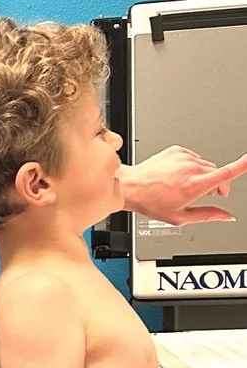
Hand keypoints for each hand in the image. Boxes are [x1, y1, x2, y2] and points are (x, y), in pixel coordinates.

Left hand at [121, 147, 246, 224]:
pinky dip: (191, 165)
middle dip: (217, 183)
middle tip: (206, 193)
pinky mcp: (175, 150)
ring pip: (205, 165)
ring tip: (187, 185)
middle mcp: (190, 167)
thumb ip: (208, 215)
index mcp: (194, 184)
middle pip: (217, 172)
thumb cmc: (151, 202)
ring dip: (203, 174)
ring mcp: (182, 157)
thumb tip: (227, 216)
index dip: (242, 166)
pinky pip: (193, 157)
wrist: (130, 186)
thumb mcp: (181, 217)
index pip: (225, 174)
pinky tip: (179, 175)